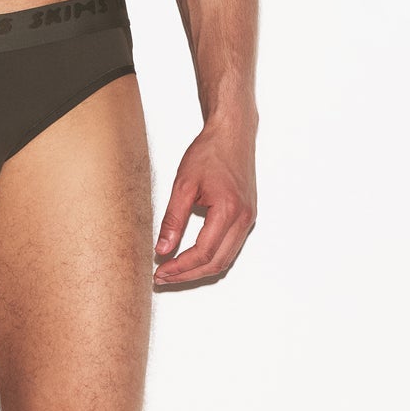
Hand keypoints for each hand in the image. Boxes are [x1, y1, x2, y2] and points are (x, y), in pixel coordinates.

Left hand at [153, 119, 255, 287]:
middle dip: (188, 274)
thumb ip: (173, 220)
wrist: (232, 134)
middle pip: (216, 263)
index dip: (180, 267)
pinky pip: (230, 248)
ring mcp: (248, 219)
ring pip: (225, 259)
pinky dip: (211, 258)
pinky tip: (192, 258)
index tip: (161, 271)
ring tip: (174, 272)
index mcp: (229, 210)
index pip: (203, 253)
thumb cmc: (210, 152)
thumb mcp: (183, 184)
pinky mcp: (247, 216)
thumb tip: (162, 249)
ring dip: (200, 270)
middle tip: (164, 277)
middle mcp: (243, 218)